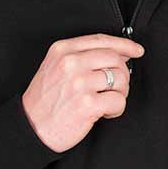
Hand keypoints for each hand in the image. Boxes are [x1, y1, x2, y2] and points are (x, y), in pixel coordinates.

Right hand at [22, 33, 145, 151]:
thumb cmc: (44, 101)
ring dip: (119, 93)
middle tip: (114, 88)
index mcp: (63, 50)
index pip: (102, 40)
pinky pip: (119, 101)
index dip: (124, 44)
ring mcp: (79, 83)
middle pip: (115, 59)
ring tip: (106, 101)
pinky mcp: (88, 104)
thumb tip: (117, 53)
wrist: (31, 128)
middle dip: (122, 74)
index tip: (135, 50)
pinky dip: (117, 109)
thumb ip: (81, 56)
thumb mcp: (54, 67)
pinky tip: (105, 112)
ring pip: (120, 79)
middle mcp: (71, 63)